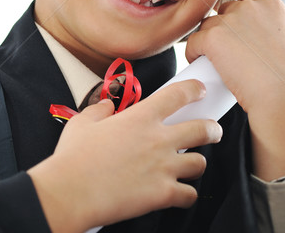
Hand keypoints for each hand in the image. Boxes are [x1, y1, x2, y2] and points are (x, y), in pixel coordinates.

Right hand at [29, 79, 222, 232]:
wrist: (71, 192)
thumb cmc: (74, 158)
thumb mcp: (83, 122)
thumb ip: (99, 110)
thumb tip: (106, 106)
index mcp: (140, 117)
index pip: (178, 94)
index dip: (193, 89)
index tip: (198, 90)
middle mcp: (158, 139)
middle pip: (202, 129)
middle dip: (213, 128)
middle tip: (213, 130)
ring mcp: (163, 167)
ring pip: (200, 163)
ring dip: (197, 163)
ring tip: (192, 163)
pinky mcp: (162, 194)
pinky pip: (189, 195)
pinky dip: (186, 194)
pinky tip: (180, 193)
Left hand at [185, 0, 284, 180]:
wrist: (283, 98)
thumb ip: (269, 32)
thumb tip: (253, 41)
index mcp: (272, 5)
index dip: (242, 12)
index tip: (242, 29)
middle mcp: (249, 7)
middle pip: (225, 10)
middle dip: (225, 27)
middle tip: (231, 52)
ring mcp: (229, 20)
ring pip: (208, 26)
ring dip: (210, 41)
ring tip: (219, 62)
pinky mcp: (212, 37)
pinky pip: (193, 42)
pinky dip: (194, 54)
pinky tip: (201, 64)